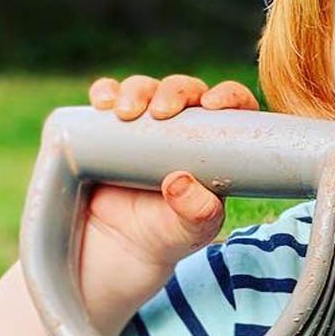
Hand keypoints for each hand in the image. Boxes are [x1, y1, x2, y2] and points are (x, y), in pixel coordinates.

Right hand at [78, 74, 260, 268]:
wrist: (119, 247)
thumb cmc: (167, 235)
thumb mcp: (190, 231)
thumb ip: (196, 212)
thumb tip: (180, 182)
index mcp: (215, 143)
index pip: (232, 108)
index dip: (229, 96)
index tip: (214, 104)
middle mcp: (181, 125)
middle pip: (185, 90)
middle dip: (175, 91)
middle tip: (161, 111)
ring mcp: (144, 122)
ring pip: (145, 88)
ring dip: (137, 90)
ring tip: (124, 112)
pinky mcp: (108, 126)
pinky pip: (107, 97)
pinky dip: (104, 92)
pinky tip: (101, 102)